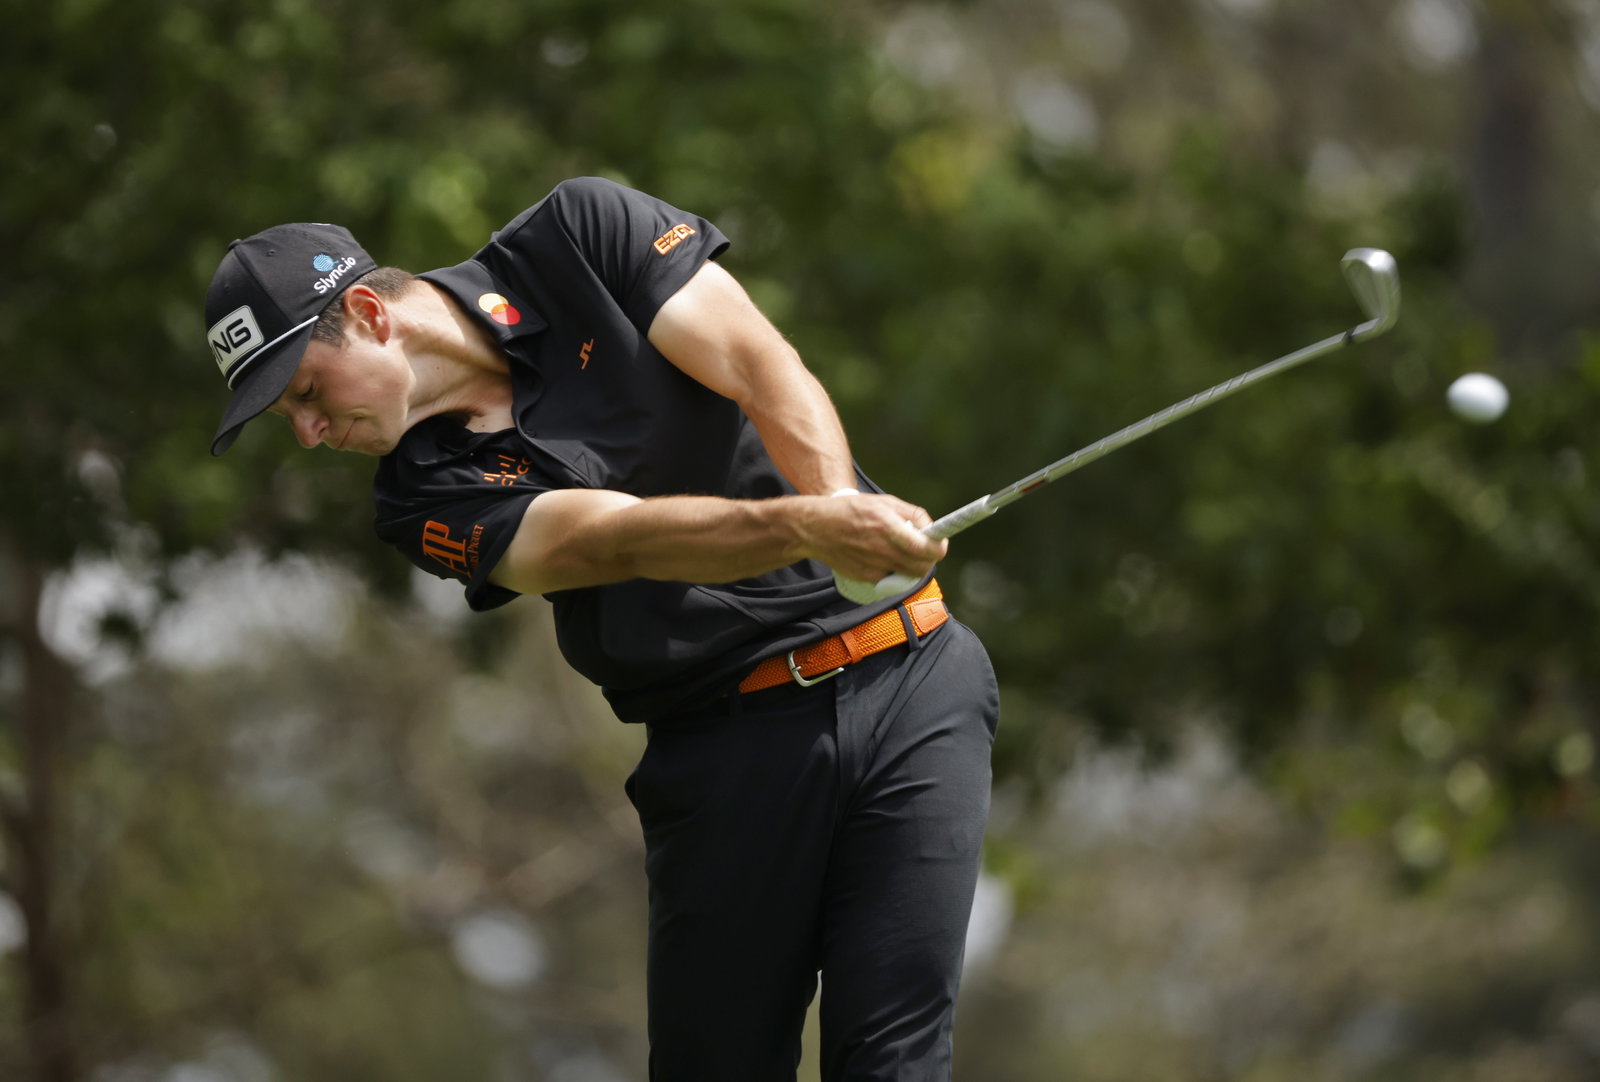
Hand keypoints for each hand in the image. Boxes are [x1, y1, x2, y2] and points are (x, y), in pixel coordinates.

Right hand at [799, 492, 945, 595]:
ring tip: (905, 554)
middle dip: (929, 559)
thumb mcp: (884, 502)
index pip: (927, 548)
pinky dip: (894, 572)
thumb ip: (912, 514)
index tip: (939, 543)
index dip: (939, 548)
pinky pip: (891, 580)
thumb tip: (932, 528)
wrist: (815, 528)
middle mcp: (882, 550)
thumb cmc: (850, 510)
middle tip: (925, 550)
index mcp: (889, 527)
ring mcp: (873, 567)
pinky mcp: (865, 578)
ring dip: (913, 567)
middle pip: (922, 568)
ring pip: (908, 577)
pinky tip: (885, 559)